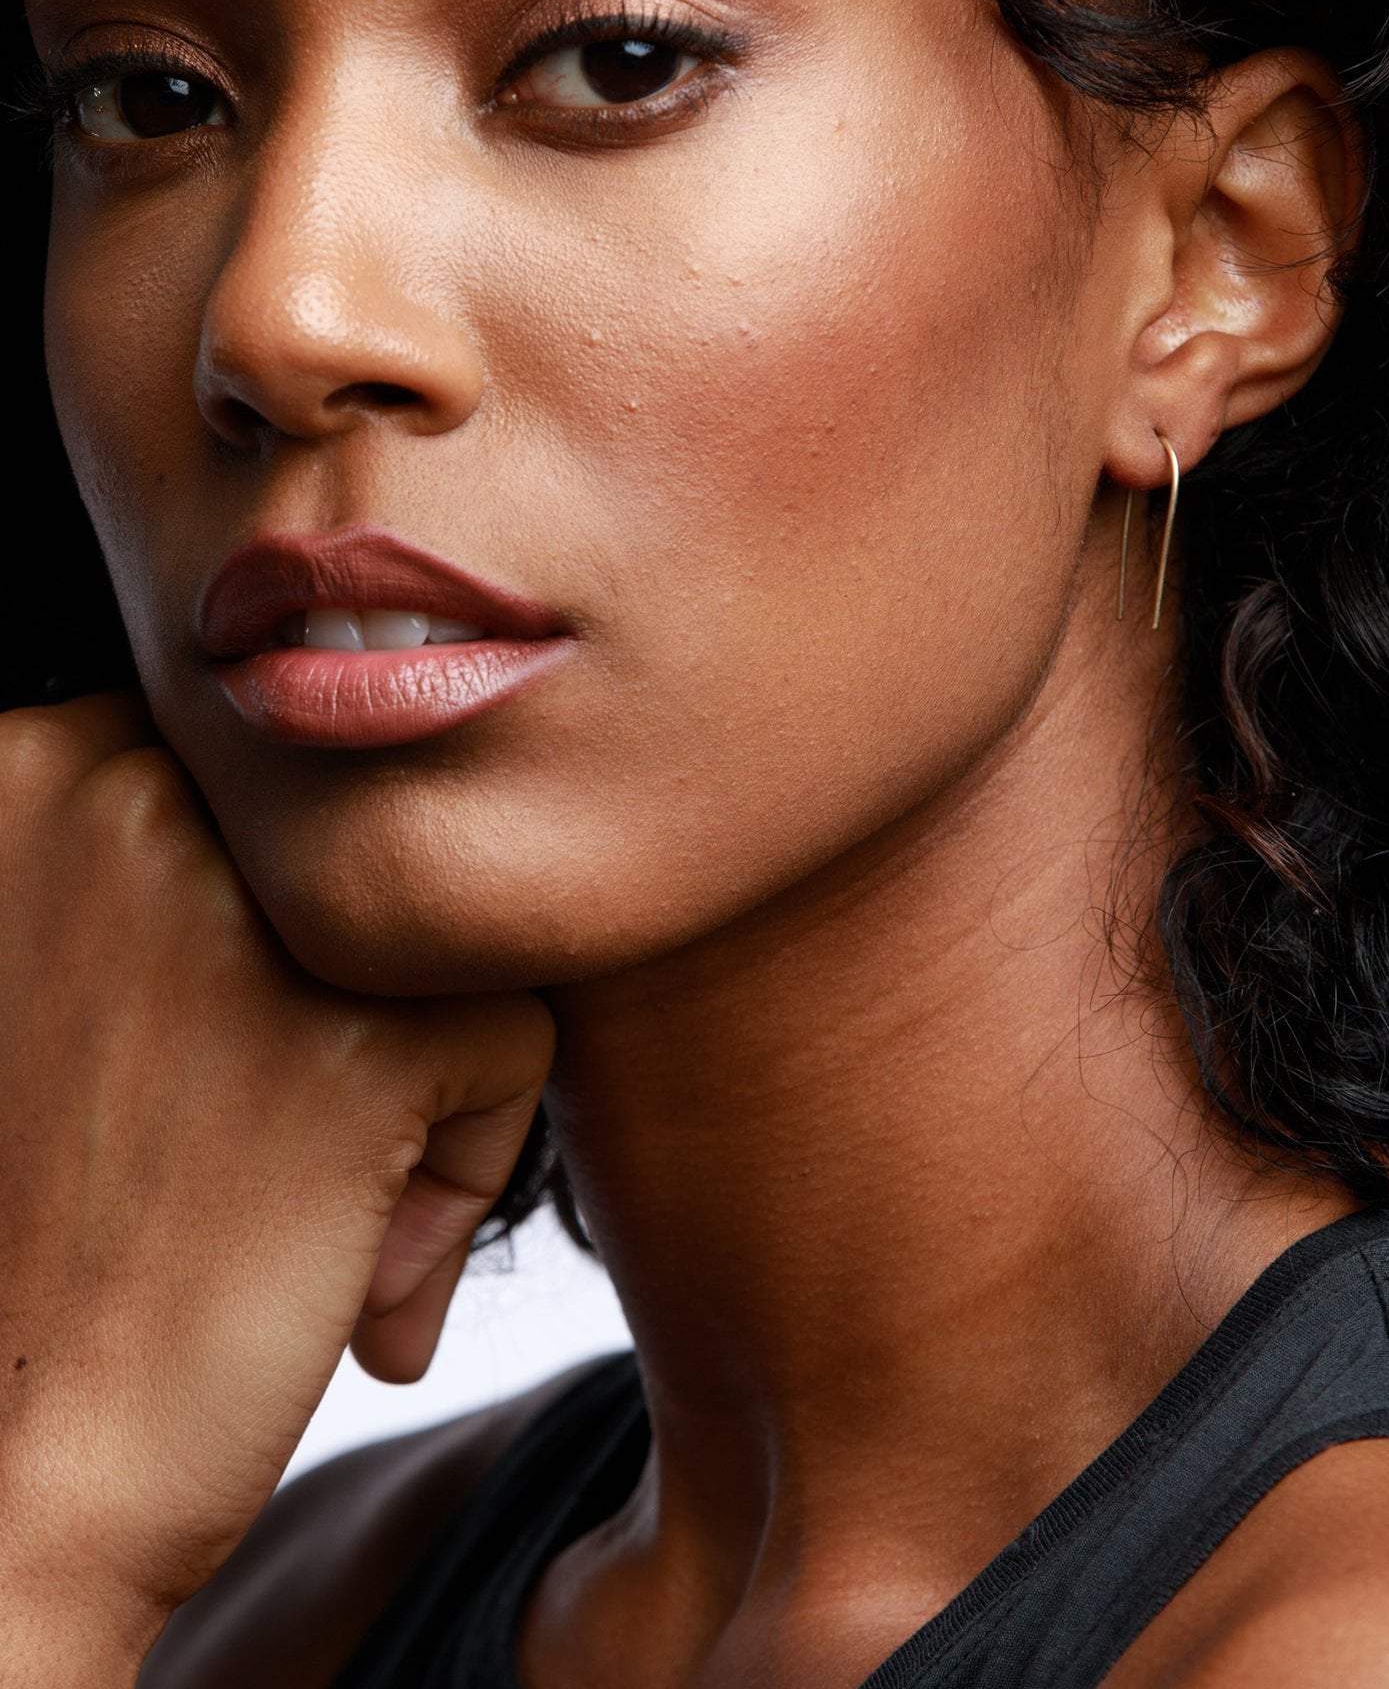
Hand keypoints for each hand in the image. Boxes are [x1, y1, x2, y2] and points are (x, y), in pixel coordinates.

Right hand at [0, 690, 554, 1657]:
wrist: (9, 1475)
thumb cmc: (48, 1227)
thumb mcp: (69, 966)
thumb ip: (176, 862)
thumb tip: (368, 739)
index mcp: (41, 761)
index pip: (283, 789)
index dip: (270, 934)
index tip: (196, 1061)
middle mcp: (124, 791)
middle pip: (371, 851)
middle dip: (347, 990)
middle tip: (247, 1138)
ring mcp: (241, 908)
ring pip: (448, 933)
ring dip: (412, 1068)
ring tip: (304, 1204)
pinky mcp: (360, 1031)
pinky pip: (512, 1033)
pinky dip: (466, 1163)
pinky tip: (354, 1269)